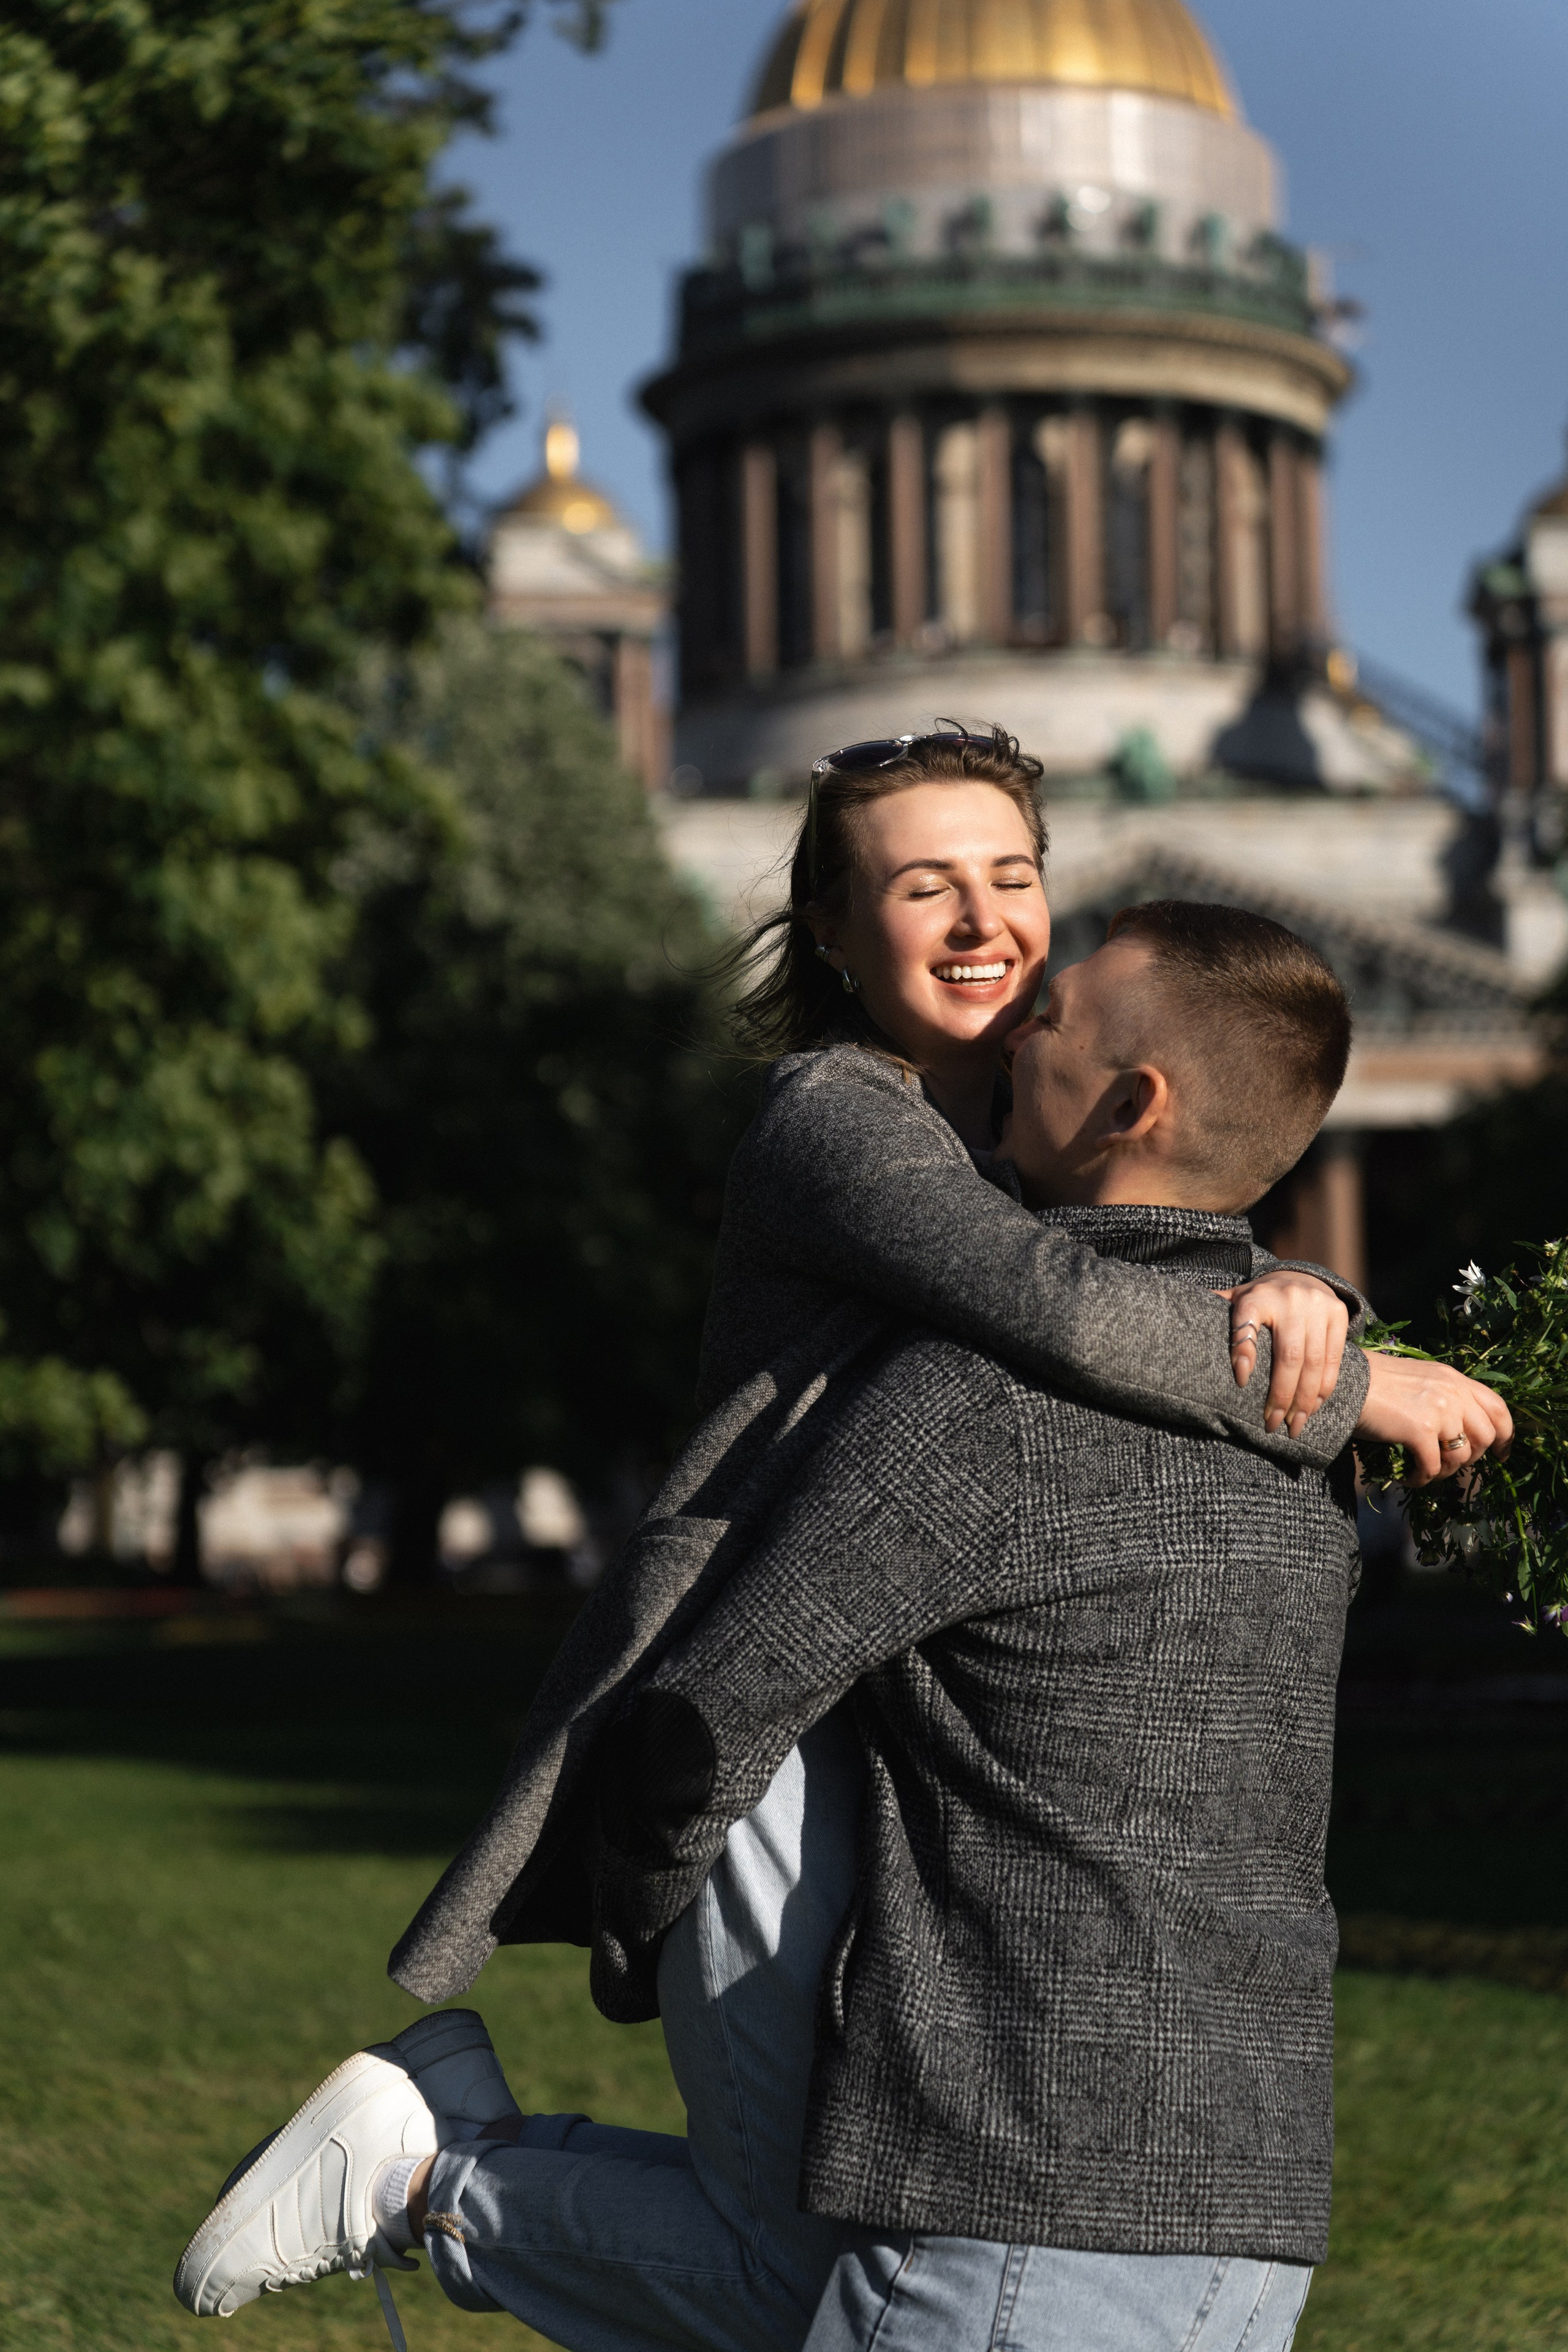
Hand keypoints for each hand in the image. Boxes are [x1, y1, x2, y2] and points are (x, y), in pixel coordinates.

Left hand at [1220, 1272, 1350, 1437]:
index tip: (1240, 1381)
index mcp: (1256, 1296)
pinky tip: (1313, 1407)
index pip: (1246, 1324)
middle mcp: (1288, 1299)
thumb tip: (1176, 1316)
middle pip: (1287, 1355)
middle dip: (1280, 1396)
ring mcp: (1317, 1305)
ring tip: (1294, 1426)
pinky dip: (1323, 1388)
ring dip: (1304, 1400)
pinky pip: (1333, 1359)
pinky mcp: (1338, 1314)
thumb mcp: (1236, 1300)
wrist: (1301, 1276)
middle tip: (1272, 1425)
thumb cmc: (1259, 1300)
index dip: (1243, 1352)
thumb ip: (1216, 1312)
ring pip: (1313, 1362)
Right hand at [1355, 1352, 1513, 1484]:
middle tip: (1450, 1465)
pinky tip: (1409, 1478)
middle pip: (1485, 1437)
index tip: (1500, 1454)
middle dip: (1471, 1458)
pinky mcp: (1420, 1430)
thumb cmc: (1374, 1383)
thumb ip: (1444, 1396)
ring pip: (1461, 1456)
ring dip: (1445, 1471)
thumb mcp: (1420, 1379)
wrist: (1345, 1383)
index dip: (1505, 1436)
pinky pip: (1433, 1468)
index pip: (1498, 1408)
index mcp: (1454, 1379)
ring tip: (1426, 1472)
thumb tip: (1458, 1429)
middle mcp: (1453, 1392)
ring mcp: (1439, 1410)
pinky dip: (1422, 1479)